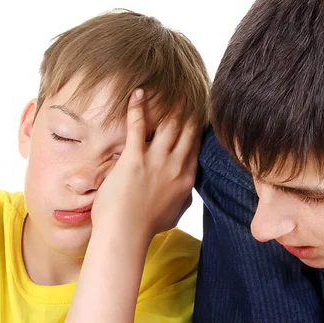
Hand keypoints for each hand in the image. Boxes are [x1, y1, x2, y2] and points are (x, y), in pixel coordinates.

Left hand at [91, 89, 198, 240]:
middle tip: (188, 93)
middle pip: (187, 130)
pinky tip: (138, 92)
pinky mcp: (134, 158)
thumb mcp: (173, 214)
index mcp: (186, 179)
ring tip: (171, 89)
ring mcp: (156, 161)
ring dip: (170, 104)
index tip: (198, 113)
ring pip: (169, 124)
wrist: (125, 234)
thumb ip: (183, 199)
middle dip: (189, 109)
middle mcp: (176, 166)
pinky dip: (138, 107)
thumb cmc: (145, 227)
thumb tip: (186, 192)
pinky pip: (138, 126)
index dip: (197, 127)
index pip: (196, 146)